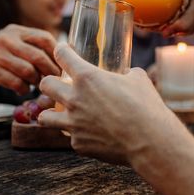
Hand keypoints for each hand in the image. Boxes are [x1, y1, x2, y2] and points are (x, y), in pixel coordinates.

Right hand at [0, 24, 58, 93]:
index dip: (57, 54)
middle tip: (54, 79)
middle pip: (38, 56)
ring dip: (36, 81)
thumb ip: (34, 47)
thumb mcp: (14, 42)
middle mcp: (7, 40)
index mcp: (17, 31)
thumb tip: (64, 60)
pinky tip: (22, 89)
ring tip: (36, 83)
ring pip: (28, 71)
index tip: (64, 65)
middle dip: (50, 71)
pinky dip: (23, 89)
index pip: (44, 38)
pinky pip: (16, 83)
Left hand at [38, 43, 181, 164]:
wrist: (150, 141)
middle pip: (45, 84)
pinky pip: (70, 136)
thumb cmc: (146, 107)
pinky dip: (77, 134)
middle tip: (58, 84)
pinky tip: (89, 134)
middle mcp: (75, 99)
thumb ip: (125, 74)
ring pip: (44, 116)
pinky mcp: (78, 144)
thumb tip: (125, 75)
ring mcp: (74, 123)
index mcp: (88, 77)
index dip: (61, 50)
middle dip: (49, 82)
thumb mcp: (138, 79)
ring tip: (58, 113)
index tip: (62, 51)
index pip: (63, 56)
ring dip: (50, 113)